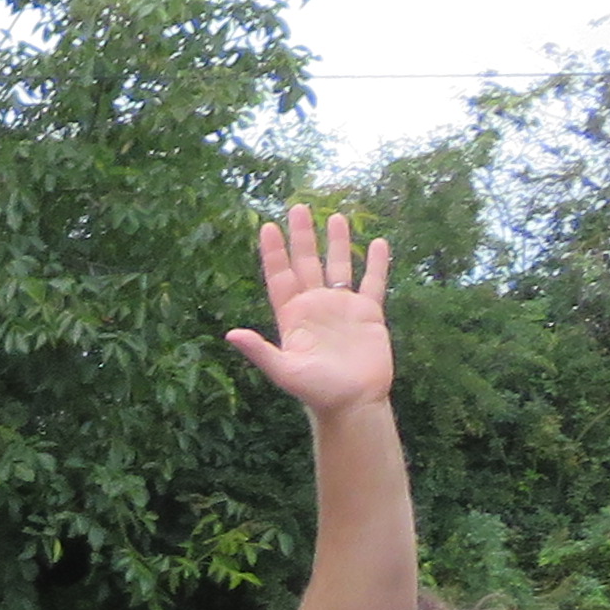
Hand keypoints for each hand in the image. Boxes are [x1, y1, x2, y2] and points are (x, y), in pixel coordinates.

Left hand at [227, 201, 394, 416]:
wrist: (353, 403)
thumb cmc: (317, 391)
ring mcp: (342, 308)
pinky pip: (373, 282)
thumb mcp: (285, 371)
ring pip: (339, 267)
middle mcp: (315, 307)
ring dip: (337, 242)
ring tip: (335, 216)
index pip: (280, 277)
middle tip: (298, 207)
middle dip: (302, 236)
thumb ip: (260, 351)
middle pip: (307, 263)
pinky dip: (376, 263)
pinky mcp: (369, 314)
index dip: (274, 253)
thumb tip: (230, 335)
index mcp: (293, 316)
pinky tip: (378, 243)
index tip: (268, 226)